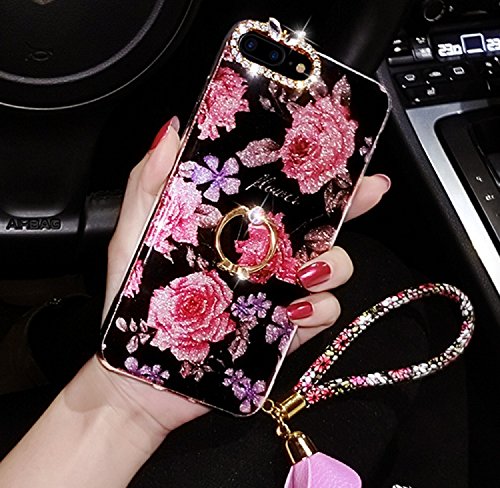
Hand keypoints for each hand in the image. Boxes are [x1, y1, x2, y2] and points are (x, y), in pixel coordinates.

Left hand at [99, 117, 391, 434]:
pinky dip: (319, 308)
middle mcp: (264, 257)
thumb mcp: (132, 236)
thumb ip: (147, 186)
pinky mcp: (284, 331)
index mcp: (234, 230)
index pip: (280, 195)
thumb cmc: (132, 304)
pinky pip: (322, 313)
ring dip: (333, 262)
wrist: (140, 375)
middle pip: (320, 224)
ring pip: (331, 266)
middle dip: (351, 204)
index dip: (311, 173)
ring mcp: (278, 293)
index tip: (337, 152)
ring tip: (305, 268)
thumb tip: (171, 133)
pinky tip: (292, 310)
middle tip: (368, 191)